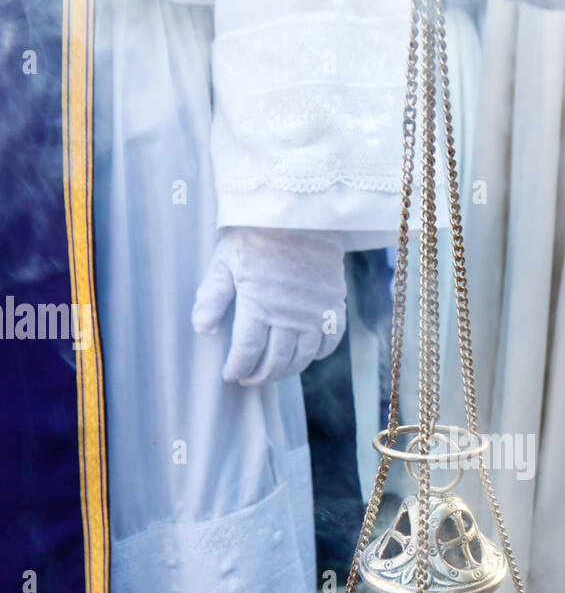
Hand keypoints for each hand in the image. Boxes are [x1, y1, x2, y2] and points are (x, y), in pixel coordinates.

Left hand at [192, 227, 345, 385]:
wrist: (299, 213)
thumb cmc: (256, 234)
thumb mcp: (225, 261)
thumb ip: (211, 297)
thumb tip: (202, 329)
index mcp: (258, 305)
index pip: (247, 352)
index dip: (237, 369)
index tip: (230, 375)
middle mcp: (289, 315)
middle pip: (275, 361)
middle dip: (260, 376)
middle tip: (249, 378)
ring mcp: (315, 313)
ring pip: (302, 357)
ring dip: (286, 371)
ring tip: (273, 372)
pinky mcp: (334, 306)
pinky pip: (329, 343)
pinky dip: (317, 356)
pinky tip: (305, 356)